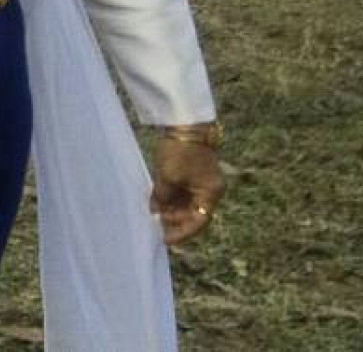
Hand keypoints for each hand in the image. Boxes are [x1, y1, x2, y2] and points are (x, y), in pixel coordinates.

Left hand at [151, 131, 225, 245]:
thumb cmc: (179, 152)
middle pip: (192, 213)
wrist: (184, 123)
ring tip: (152, 215)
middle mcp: (210, 190)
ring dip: (170, 209)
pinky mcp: (193, 172)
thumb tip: (157, 212)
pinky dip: (169, 198)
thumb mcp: (168, 178)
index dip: (182, 232)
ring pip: (186, 202)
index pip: (199, 221)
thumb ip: (163, 198)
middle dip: (173, 220)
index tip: (165, 239)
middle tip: (154, 226)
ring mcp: (202, 180)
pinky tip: (155, 202)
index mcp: (210, 193)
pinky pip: (182, 191)